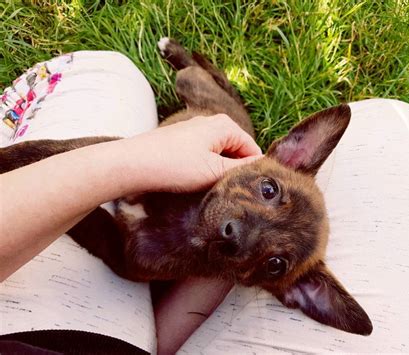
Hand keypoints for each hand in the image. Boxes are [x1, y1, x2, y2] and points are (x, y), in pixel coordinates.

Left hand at [120, 114, 262, 192]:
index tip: (249, 191)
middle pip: (237, 151)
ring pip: (219, 154)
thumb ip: (242, 169)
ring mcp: (195, 131)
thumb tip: (264, 167)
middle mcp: (211, 122)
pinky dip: (205, 168)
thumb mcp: (214, 171)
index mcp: (225, 125)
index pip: (253, 150)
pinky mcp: (182, 141)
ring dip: (219, 171)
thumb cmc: (173, 166)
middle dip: (235, 170)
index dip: (254, 171)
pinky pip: (204, 155)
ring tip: (211, 189)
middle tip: (229, 192)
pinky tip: (196, 182)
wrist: (131, 164)